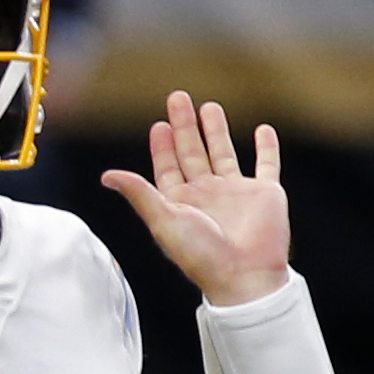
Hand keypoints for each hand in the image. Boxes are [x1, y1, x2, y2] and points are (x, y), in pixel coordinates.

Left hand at [100, 92, 288, 305]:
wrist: (244, 276)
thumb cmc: (201, 254)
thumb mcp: (163, 220)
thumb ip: (138, 193)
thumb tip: (106, 176)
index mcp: (182, 201)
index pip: (168, 167)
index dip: (162, 146)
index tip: (158, 124)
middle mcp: (208, 194)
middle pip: (193, 153)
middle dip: (185, 126)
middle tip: (177, 98)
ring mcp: (237, 193)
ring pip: (225, 153)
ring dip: (217, 131)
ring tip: (209, 106)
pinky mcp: (265, 193)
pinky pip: (267, 164)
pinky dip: (267, 147)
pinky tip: (263, 129)